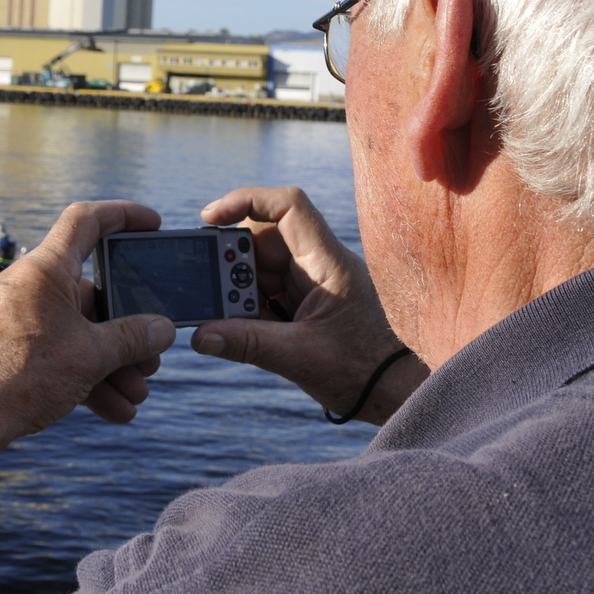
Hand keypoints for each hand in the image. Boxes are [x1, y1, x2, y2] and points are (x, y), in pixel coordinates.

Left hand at [0, 201, 175, 593]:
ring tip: (134, 396)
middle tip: (151, 359)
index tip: (152, 223)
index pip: (87, 221)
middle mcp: (27, 286)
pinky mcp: (5, 347)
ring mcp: (14, 317)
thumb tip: (163, 329)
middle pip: (90, 293)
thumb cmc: (19, 379)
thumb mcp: (90, 357)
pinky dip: (83, 375)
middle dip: (127, 330)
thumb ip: (133, 338)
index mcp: (45, 270)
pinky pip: (55, 351)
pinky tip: (111, 409)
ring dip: (110, 363)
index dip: (123, 215)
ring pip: (76, 330)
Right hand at [190, 187, 423, 424]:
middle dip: (232, 262)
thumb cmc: (363, 371)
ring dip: (237, 290)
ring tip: (225, 318)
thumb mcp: (300, 358)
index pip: (289, 207)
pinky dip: (247, 307)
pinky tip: (239, 328)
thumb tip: (200, 336)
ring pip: (260, 268)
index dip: (247, 200)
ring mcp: (310, 284)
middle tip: (212, 290)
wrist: (393, 392)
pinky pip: (266, 292)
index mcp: (327, 263)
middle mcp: (318, 264)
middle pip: (264, 239)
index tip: (211, 218)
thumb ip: (248, 344)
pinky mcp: (304, 304)